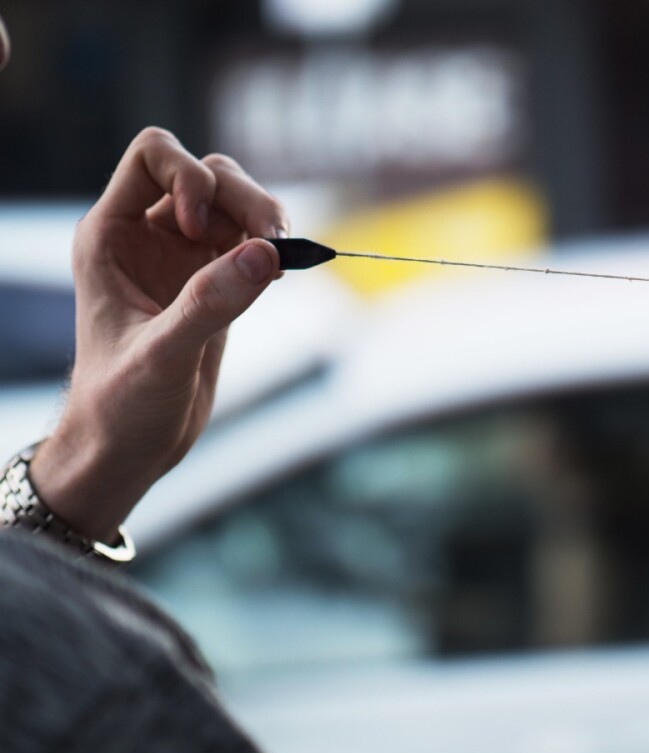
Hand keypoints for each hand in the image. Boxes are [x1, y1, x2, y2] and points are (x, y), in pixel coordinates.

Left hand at [31, 128, 287, 542]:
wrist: (130, 446)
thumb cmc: (120, 404)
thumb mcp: (162, 355)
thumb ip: (211, 302)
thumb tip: (267, 254)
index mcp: (112, 234)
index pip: (153, 155)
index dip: (188, 176)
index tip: (199, 227)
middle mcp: (148, 234)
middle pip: (208, 173)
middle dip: (244, 197)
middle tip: (271, 240)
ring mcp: (185, 257)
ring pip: (236, 202)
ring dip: (266, 218)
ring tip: (281, 258)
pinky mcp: (216, 282)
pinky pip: (253, 241)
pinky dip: (275, 249)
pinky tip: (279, 277)